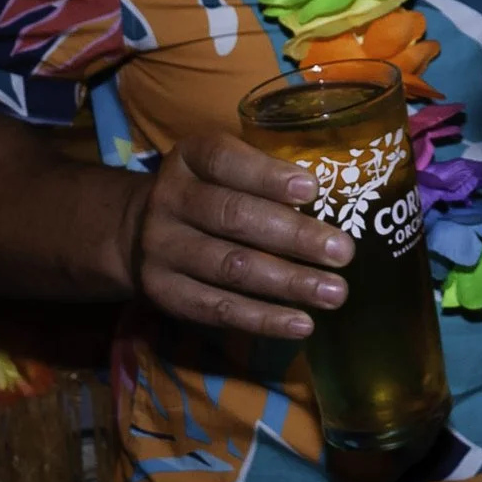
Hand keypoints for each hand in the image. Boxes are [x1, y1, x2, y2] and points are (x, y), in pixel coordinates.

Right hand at [126, 132, 356, 338]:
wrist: (138, 229)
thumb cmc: (211, 190)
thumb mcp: (227, 167)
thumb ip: (266, 174)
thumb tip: (330, 198)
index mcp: (190, 158)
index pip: (225, 161)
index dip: (268, 176)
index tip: (312, 190)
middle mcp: (169, 200)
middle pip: (234, 217)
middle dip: (294, 235)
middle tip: (343, 252)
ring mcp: (162, 248)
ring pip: (231, 267)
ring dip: (288, 282)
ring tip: (335, 293)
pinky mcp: (163, 292)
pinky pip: (218, 309)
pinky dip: (263, 319)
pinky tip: (302, 324)